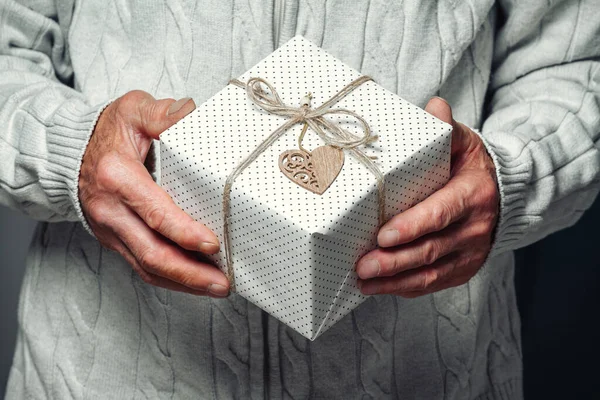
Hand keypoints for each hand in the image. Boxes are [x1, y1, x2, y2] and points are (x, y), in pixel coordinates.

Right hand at [79, 91, 229, 296]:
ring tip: (216, 288)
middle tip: (222, 283)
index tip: (212, 244)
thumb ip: (163, 113)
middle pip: (151, 253)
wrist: (72, 152)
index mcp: (117, 177)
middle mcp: (110, 210)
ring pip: (147, 267)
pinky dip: (169, 279)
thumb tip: (193, 115)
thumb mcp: (133, 110)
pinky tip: (193, 282)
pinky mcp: (114, 240)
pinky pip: (141, 266)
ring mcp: (111, 230)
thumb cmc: (108, 132)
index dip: (183, 232)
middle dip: (189, 273)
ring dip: (183, 283)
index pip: (153, 213)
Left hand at [356, 97, 498, 297]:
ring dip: (395, 281)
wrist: (502, 197)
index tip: (383, 236)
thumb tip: (435, 106)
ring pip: (431, 274)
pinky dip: (406, 288)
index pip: (441, 213)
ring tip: (364, 282)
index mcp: (473, 195)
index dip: (413, 227)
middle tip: (363, 266)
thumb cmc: (471, 168)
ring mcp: (470, 253)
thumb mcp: (464, 144)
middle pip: (431, 250)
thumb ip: (447, 129)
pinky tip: (380, 288)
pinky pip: (434, 285)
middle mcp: (475, 229)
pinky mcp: (463, 270)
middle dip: (395, 261)